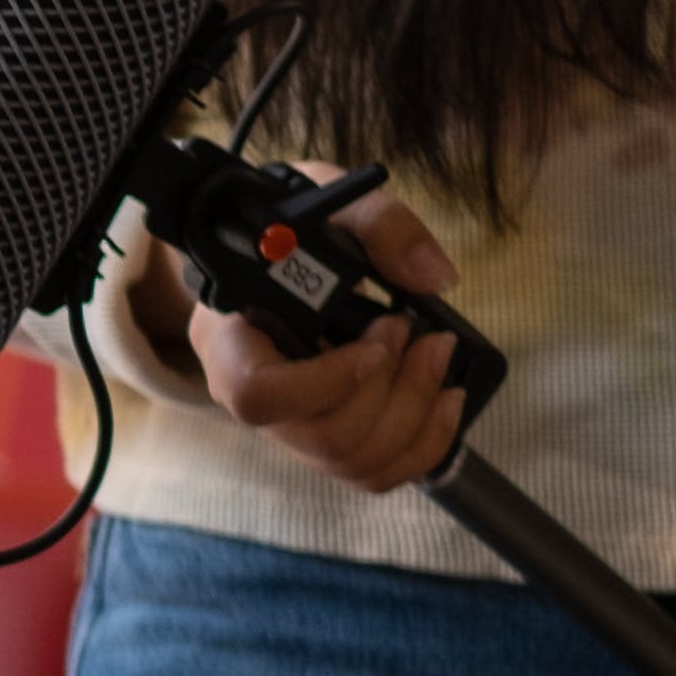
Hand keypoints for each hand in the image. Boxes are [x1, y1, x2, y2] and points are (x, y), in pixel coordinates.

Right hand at [171, 171, 468, 489]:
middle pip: (320, 436)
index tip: (375, 341)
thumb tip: (433, 278)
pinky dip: (423, 445)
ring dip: (415, 414)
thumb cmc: (294, 231)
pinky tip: (446, 400)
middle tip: (423, 336)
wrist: (279, 256)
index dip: (324, 382)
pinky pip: (371, 473)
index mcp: (229, 340)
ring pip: (351, 460)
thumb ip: (382, 225)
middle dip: (394, 390)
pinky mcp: (325, 438)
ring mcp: (288, 425)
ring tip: (438, 356)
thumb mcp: (331, 202)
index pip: (254, 395)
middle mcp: (250, 397)